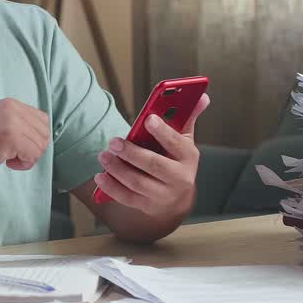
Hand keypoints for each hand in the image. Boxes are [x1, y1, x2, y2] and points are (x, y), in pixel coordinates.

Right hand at [0, 99, 50, 179]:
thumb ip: (17, 124)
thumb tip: (42, 137)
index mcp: (10, 104)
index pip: (43, 120)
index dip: (34, 138)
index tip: (15, 146)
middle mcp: (13, 108)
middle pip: (45, 133)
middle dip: (32, 149)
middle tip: (12, 154)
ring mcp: (13, 122)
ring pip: (40, 146)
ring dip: (27, 158)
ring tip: (6, 158)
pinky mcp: (11, 137)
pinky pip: (33, 155)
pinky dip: (23, 164)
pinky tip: (6, 162)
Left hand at [93, 93, 210, 217]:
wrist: (177, 198)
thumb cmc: (177, 161)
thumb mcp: (185, 141)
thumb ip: (188, 118)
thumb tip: (201, 96)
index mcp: (189, 157)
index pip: (177, 143)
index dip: (163, 131)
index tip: (148, 119)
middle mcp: (179, 178)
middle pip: (154, 165)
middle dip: (132, 153)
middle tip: (114, 141)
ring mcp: (163, 195)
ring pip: (138, 182)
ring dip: (117, 169)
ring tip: (104, 155)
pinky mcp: (148, 206)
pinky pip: (127, 198)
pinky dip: (111, 187)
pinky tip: (100, 176)